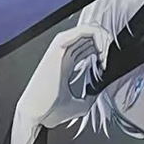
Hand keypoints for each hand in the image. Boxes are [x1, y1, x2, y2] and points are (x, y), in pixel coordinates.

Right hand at [8, 23, 113, 143]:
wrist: (36, 114)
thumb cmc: (49, 111)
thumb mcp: (79, 105)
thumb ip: (91, 96)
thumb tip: (100, 92)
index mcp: (66, 63)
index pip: (88, 45)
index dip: (102, 52)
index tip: (105, 68)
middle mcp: (64, 53)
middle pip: (90, 35)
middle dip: (105, 44)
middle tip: (107, 60)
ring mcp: (61, 48)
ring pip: (88, 29)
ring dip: (102, 38)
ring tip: (105, 54)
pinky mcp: (59, 46)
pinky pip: (82, 30)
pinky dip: (96, 35)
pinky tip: (100, 50)